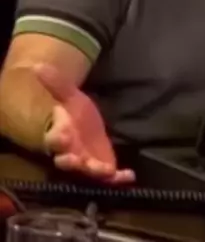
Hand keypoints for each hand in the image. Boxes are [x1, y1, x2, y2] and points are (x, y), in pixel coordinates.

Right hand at [33, 62, 134, 184]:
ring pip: (87, 172)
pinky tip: (129, 175)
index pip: (54, 139)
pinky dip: (118, 178)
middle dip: (70, 161)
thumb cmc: (77, 114)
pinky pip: (111, 178)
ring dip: (94, 171)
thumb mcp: (71, 96)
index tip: (66, 132)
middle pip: (66, 161)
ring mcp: (88, 163)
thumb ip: (56, 84)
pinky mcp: (104, 168)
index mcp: (61, 135)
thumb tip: (37, 65)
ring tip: (104, 170)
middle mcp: (71, 153)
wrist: (91, 127)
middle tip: (76, 158)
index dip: (58, 137)